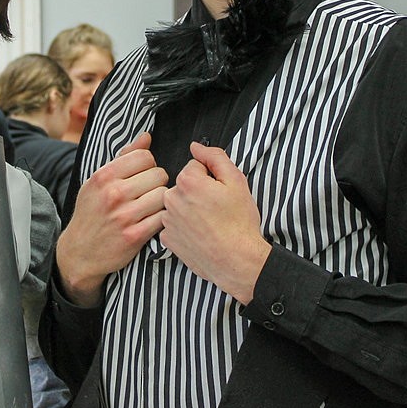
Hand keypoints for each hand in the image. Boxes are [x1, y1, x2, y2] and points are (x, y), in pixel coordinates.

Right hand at [56, 132, 167, 306]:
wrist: (79, 251)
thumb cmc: (91, 212)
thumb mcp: (98, 181)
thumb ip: (123, 157)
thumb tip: (147, 136)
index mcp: (104, 176)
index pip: (145, 156)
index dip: (148, 164)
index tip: (143, 175)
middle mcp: (113, 193)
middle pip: (159, 174)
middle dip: (157, 182)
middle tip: (148, 192)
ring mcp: (124, 216)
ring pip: (164, 195)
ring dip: (162, 200)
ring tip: (152, 206)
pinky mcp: (134, 236)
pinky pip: (163, 217)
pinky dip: (162, 218)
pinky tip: (153, 220)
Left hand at [161, 142, 269, 304]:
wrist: (237, 260)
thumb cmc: (239, 223)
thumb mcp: (236, 181)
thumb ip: (215, 157)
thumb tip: (196, 147)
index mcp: (187, 181)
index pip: (195, 166)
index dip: (210, 178)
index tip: (219, 192)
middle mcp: (171, 199)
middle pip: (184, 185)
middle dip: (198, 192)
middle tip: (216, 209)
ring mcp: (167, 220)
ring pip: (178, 204)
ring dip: (190, 209)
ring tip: (209, 223)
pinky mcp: (167, 238)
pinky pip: (174, 224)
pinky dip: (184, 227)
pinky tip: (200, 234)